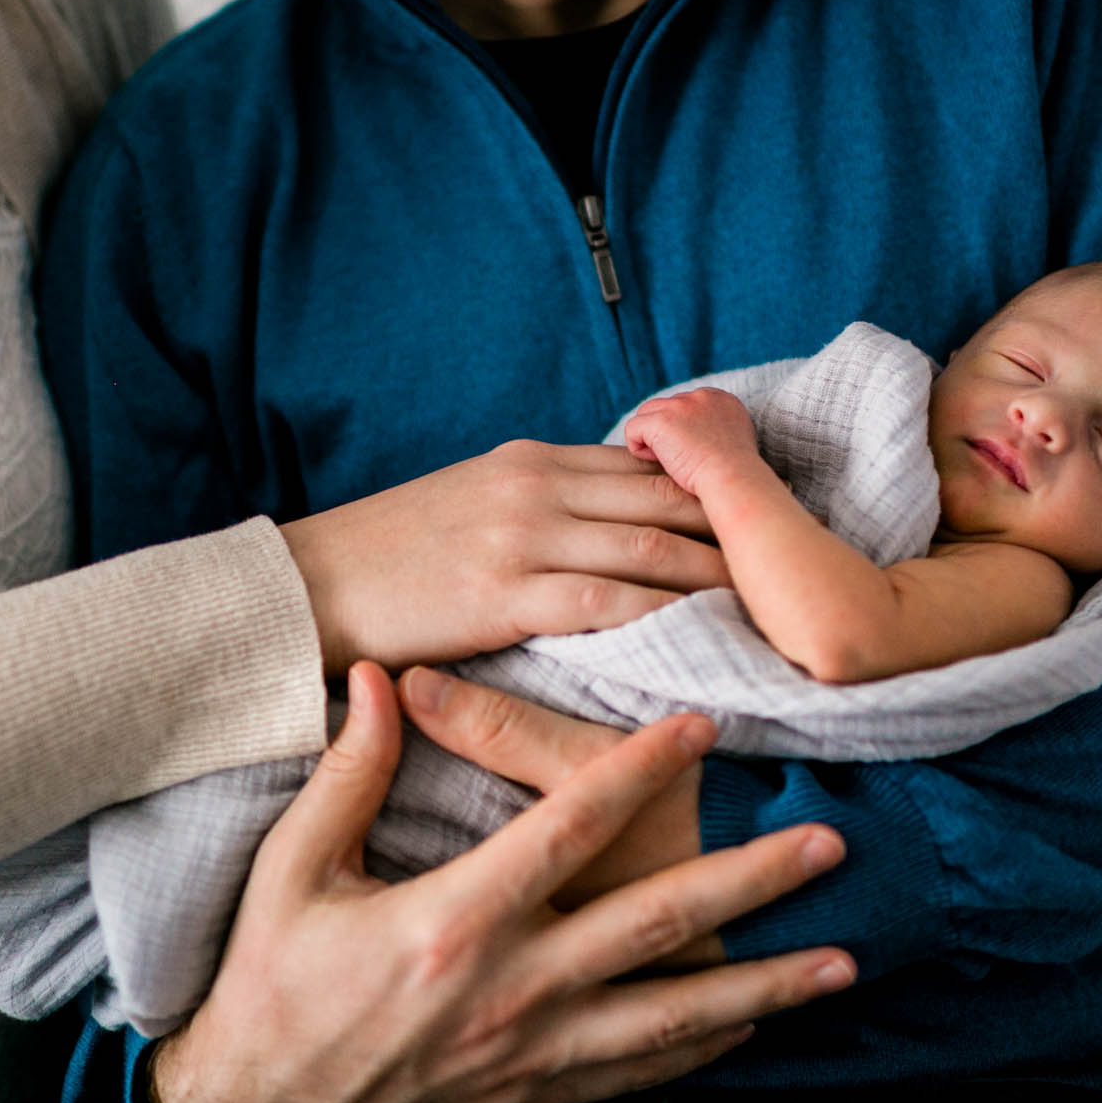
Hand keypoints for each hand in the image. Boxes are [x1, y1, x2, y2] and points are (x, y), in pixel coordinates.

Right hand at [150, 664, 852, 1102]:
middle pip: (655, 925)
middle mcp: (509, 989)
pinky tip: (753, 1025)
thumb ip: (348, 774)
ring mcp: (529, 1050)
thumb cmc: (270, 984)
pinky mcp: (533, 1093)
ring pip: (673, 1015)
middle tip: (826, 844)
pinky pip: (639, 1072)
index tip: (700, 724)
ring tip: (841, 960)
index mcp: (452, 921)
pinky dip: (704, 1048)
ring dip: (763, 984)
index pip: (568, 828)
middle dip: (750, 881)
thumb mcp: (291, 871)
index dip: (640, 770)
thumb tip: (374, 678)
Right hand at [280, 441, 729, 674]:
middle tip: (795, 570)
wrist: (306, 585)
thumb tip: (606, 526)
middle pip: (666, 500)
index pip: (649, 468)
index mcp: (531, 459)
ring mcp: (522, 535)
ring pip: (650, 548)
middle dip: (737, 533)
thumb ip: (539, 505)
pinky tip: (700, 642)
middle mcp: (536, 485)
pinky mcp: (504, 592)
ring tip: (771, 610)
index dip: (716, 495)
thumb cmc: (386, 558)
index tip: (766, 526)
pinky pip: (605, 603)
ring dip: (717, 578)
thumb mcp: (468, 504)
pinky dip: (661, 619)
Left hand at [621, 388, 762, 497]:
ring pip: (646, 414)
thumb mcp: (736, 441)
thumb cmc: (735, 473)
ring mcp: (678, 406)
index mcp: (721, 399)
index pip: (687, 404)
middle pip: (665, 406)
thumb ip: (718, 429)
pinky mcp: (660, 421)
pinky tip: (656, 463)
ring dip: (651, 438)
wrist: (731, 478)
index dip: (682, 428)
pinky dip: (638, 448)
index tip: (692, 450)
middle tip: (678, 458)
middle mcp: (700, 396)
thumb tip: (699, 437)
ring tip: (667, 461)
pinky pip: (632, 428)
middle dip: (665, 432)